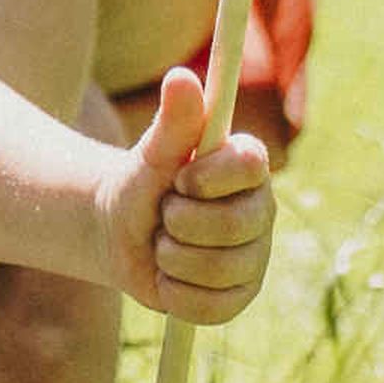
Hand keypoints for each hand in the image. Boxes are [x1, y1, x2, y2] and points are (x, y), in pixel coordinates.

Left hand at [99, 67, 272, 325]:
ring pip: (217, 269)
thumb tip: (181, 76)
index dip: (208, 177)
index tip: (179, 178)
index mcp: (249, 167)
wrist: (121, 233)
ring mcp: (255, 257)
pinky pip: (211, 306)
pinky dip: (175, 293)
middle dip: (179, 221)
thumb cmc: (141, 183)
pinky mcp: (240, 296)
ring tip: (164, 243)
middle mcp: (262, 210)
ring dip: (171, 257)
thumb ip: (172, 121)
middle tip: (165, 214)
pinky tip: (169, 276)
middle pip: (232, 225)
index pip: (252, 166)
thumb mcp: (151, 152)